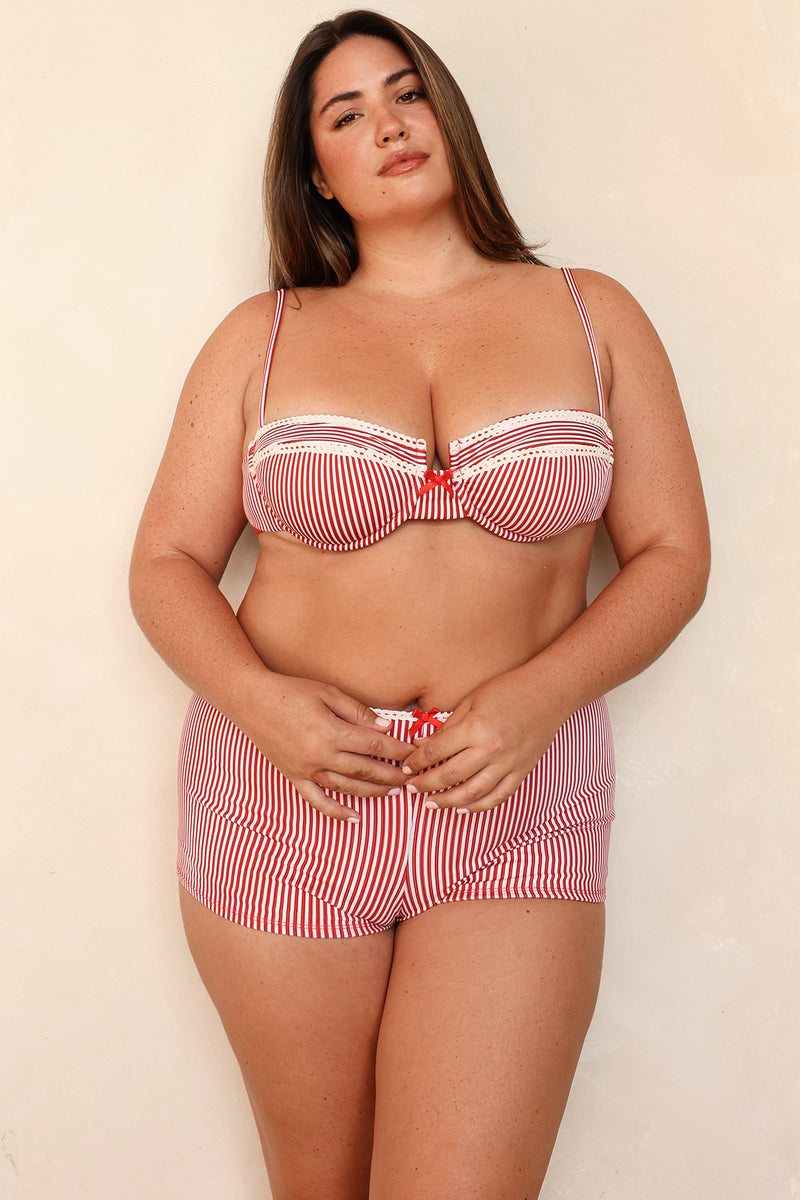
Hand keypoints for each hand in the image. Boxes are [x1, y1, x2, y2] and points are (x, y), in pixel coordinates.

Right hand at [245, 676, 413, 821]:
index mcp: (331, 732)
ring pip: (347, 788)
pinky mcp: (294, 777)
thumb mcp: (328, 693)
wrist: (252, 701)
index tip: (412, 753)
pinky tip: (355, 817)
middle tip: (411, 777)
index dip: (397, 751)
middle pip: (365, 770)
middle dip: (392, 774)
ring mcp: (306, 769)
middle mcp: (320, 755)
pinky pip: (318, 801)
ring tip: (394, 792)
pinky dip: (337, 812)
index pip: (374, 746)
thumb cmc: (290, 691)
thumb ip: (358, 712)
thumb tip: (385, 728)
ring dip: (373, 792)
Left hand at [401, 668, 567, 812]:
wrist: (549, 693)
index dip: (417, 762)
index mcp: (475, 728)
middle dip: (426, 785)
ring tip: (431, 804)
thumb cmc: (508, 690)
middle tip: (411, 789)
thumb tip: (420, 744)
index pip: (436, 751)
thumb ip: (446, 726)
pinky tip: (462, 808)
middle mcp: (491, 749)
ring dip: (447, 802)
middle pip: (449, 775)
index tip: (406, 767)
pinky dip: (478, 806)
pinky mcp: (521, 772)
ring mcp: (508, 763)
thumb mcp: (471, 701)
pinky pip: (497, 796)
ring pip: (472, 793)